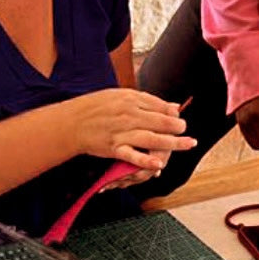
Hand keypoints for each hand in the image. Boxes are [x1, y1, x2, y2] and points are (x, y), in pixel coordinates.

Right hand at [69, 90, 194, 170]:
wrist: (72, 122)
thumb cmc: (95, 107)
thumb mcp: (119, 95)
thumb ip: (147, 100)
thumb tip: (173, 106)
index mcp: (129, 99)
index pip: (158, 105)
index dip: (172, 113)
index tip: (179, 118)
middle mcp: (128, 115)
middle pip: (160, 121)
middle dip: (177, 128)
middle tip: (186, 131)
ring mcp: (121, 132)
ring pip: (152, 138)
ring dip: (172, 143)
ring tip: (186, 145)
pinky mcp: (114, 148)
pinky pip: (133, 155)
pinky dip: (146, 160)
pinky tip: (159, 164)